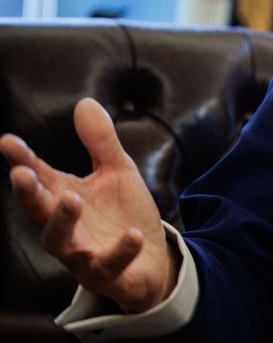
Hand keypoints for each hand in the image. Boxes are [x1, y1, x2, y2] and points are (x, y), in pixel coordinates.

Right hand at [1, 98, 178, 312]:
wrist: (152, 260)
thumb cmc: (124, 214)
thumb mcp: (117, 172)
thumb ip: (101, 142)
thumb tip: (85, 102)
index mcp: (63, 198)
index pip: (38, 177)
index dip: (22, 160)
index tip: (7, 141)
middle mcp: (66, 227)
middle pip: (38, 212)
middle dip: (28, 194)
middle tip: (21, 173)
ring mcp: (83, 253)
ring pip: (61, 242)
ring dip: (63, 220)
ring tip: (72, 196)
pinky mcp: (108, 274)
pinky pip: (109, 265)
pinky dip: (120, 251)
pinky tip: (132, 234)